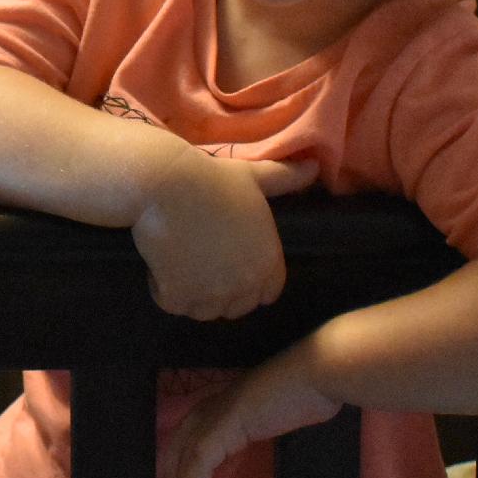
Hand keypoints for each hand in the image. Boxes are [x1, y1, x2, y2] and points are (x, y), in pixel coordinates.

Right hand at [131, 152, 316, 320]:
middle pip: (236, 306)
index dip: (250, 279)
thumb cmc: (214, 178)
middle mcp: (244, 285)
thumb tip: (314, 167)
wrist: (168, 184)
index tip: (230, 260)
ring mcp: (211, 295)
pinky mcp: (178, 298)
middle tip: (204, 261)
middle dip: (222, 290)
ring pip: (205, 310)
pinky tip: (163, 264)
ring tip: (183, 263)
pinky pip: (174, 305)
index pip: (267, 292)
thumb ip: (286, 178)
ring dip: (194, 294)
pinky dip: (165, 291)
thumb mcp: (256, 176)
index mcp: (268, 262)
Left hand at [157, 344, 340, 477]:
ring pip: (185, 456)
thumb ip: (264, 419)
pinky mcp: (224, 427)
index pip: (191, 430)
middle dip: (171, 473)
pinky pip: (198, 464)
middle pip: (179, 442)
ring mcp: (218, 413)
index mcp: (226, 399)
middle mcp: (215, 404)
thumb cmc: (307, 389)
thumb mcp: (278, 411)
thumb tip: (267, 428)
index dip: (180, 457)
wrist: (316, 373)